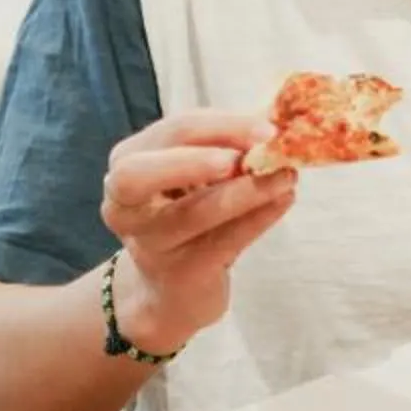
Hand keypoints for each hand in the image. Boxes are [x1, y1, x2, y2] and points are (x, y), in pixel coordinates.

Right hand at [100, 110, 296, 351]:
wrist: (172, 289)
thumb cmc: (187, 214)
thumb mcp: (196, 174)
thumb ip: (226, 147)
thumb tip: (279, 120)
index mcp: (128, 162)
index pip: (171, 133)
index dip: (220, 126)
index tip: (268, 126)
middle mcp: (124, 204)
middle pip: (140, 173)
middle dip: (197, 158)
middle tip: (253, 152)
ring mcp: (148, 243)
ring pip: (191, 213)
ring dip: (246, 191)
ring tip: (286, 177)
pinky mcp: (178, 274)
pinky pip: (221, 242)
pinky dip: (258, 218)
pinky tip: (284, 200)